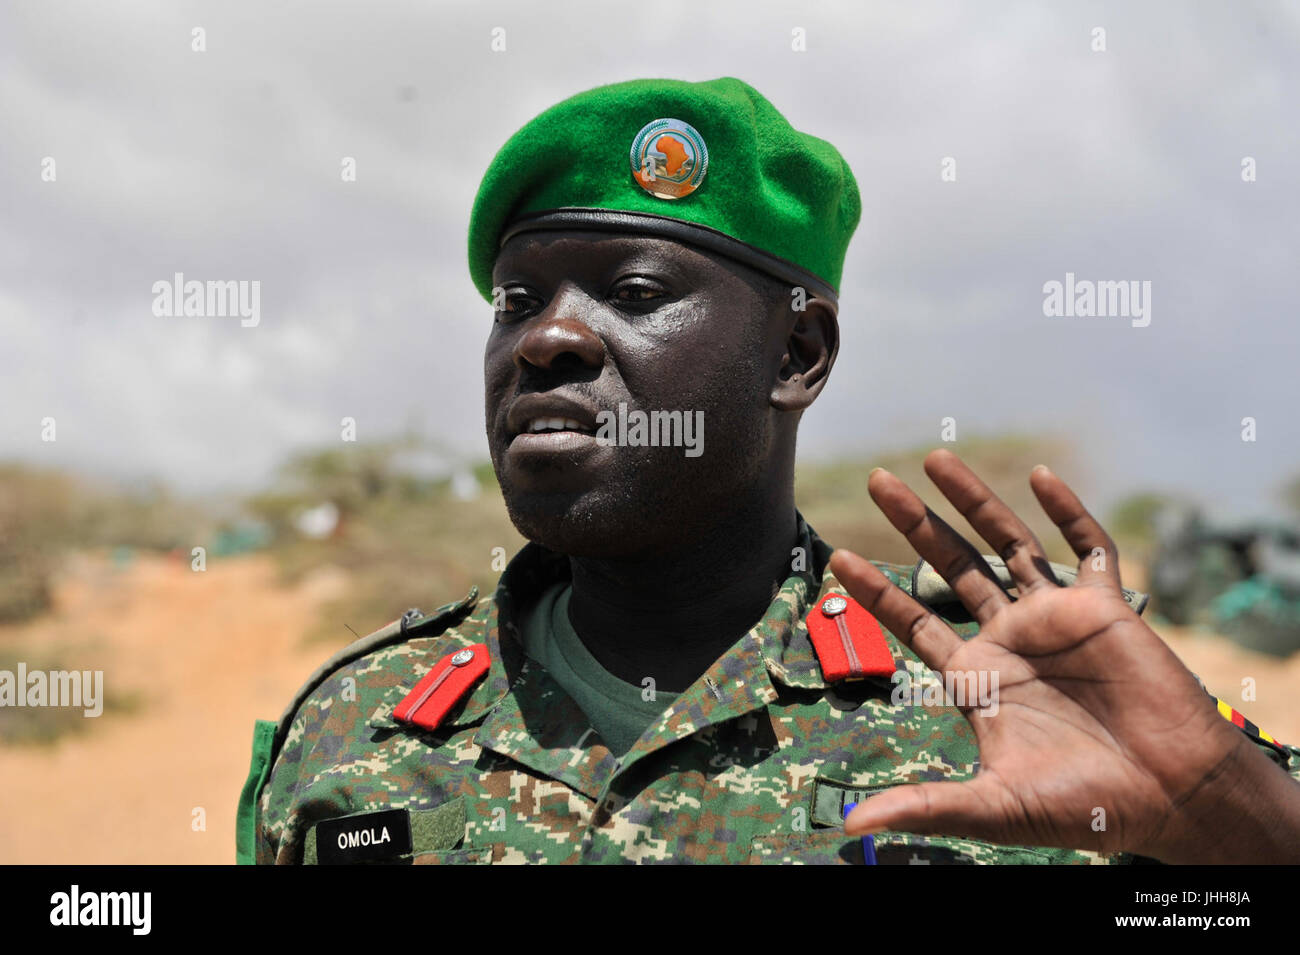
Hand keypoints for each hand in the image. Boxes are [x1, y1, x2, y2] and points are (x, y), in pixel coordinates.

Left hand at [832, 449, 1299, 862]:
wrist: (1169, 798)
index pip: (913, 620)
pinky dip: (1066, 512)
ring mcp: (1055, 617)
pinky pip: (1086, 548)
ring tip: (934, 460)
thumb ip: (924, 806)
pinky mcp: (1105, 607)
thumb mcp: (994, 807)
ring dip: (974, 502)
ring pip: (1007, 544)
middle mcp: (1010, 637)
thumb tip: (850, 827)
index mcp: (977, 676)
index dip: (876, 591)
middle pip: (951, 566)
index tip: (836, 559)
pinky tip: (1040, 478)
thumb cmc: (1084, 806)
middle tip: (877, 481)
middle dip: (915, 524)